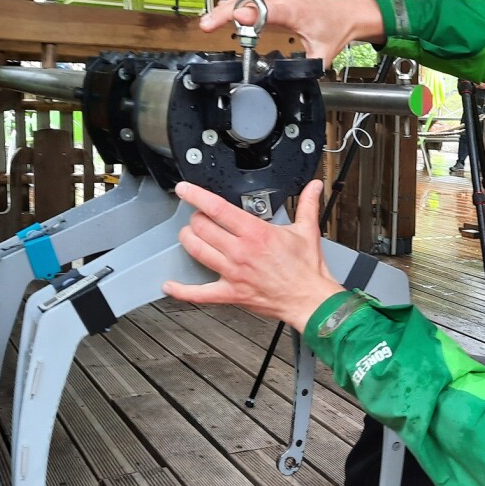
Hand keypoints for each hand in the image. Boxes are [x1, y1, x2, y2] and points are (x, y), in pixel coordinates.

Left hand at [162, 180, 344, 332]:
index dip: (196, 196)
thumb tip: (314, 187)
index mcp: (256, 233)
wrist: (310, 299)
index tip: (185, 190)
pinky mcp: (231, 293)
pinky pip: (199, 294)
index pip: (217, 209)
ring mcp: (233, 273)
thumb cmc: (307, 269)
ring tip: (190, 235)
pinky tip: (170, 285)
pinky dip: (181, 290)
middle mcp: (240, 252)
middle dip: (196, 219)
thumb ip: (307, 204)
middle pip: (202, 228)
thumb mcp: (307, 230)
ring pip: (197, 251)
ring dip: (188, 240)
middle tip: (199, 216)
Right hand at [201, 0, 385, 68]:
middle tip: (206, 26)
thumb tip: (289, 81)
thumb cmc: (337, 27)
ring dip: (228, 7)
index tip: (232, 19)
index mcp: (293, 9)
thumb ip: (304, 67)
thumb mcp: (322, 54)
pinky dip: (237, 4)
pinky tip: (226, 13)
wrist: (350, 12)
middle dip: (225, 11)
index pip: (263, 8)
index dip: (247, 13)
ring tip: (209, 22)